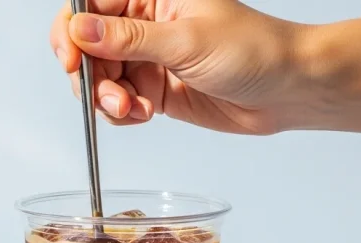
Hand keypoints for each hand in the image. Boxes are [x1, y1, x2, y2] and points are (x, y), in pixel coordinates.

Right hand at [49, 0, 308, 134]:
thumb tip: (80, 30)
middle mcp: (146, 22)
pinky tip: (144, 114)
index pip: (90, 7)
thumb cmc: (254, 50)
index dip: (72, 34)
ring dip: (107, 99)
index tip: (72, 60)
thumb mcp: (186, 41)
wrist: (288, 90)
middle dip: (92, 76)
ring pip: (101, 78)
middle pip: (88, 47)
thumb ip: (128, 38)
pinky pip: (119, 102)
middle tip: (109, 97)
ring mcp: (150, 57)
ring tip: (132, 110)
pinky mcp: (155, 88)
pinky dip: (123, 113)